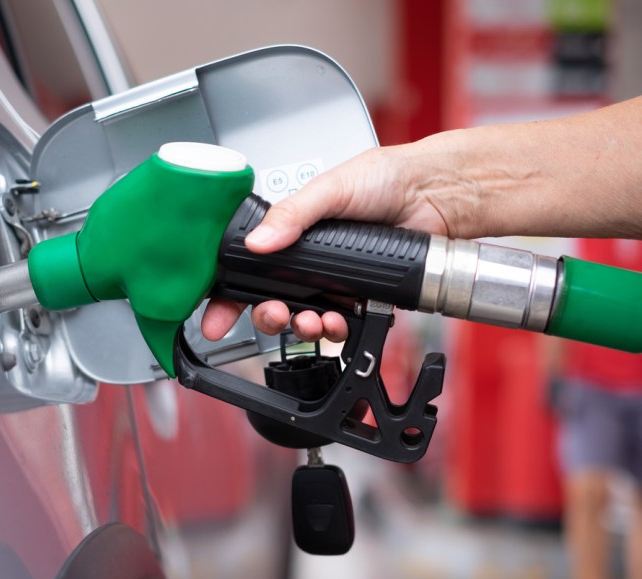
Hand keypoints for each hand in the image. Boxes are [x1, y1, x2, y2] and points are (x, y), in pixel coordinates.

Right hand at [201, 144, 450, 343]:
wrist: (435, 194)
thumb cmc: (385, 178)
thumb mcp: (329, 188)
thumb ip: (291, 214)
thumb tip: (258, 241)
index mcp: (289, 231)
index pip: (247, 267)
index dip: (227, 294)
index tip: (214, 317)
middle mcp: (306, 259)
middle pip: (269, 300)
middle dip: (265, 316)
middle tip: (273, 315)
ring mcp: (330, 280)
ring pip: (300, 318)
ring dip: (300, 327)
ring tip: (310, 320)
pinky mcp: (358, 296)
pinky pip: (337, 324)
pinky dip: (332, 330)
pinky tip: (336, 322)